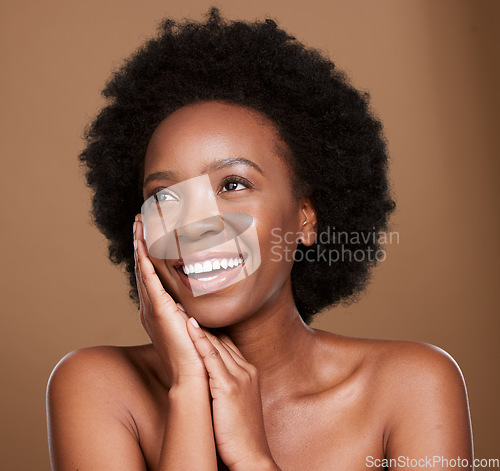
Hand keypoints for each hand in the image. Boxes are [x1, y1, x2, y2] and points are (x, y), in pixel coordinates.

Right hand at [133, 214, 206, 384]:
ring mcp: (152, 308)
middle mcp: (151, 308)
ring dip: (140, 245)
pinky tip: (142, 242)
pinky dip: (144, 259)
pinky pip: (148, 278)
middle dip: (141, 244)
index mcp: (159, 312)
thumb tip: (200, 304)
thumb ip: (193, 313)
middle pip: (143, 269)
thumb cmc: (197, 357)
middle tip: (139, 221)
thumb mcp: (194, 328)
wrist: (194, 378)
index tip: (149, 235)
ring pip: (143, 269)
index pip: (151, 277)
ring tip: (138, 223)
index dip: (148, 256)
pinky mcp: (159, 309)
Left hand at [186, 318, 277, 470]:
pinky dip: (200, 340)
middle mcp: (245, 370)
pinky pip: (212, 357)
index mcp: (247, 372)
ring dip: (197, 324)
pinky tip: (189, 327)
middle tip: (183, 303)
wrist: (252, 457)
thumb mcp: (237, 402)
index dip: (210, 329)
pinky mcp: (228, 387)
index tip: (194, 315)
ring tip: (181, 307)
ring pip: (215, 343)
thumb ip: (226, 385)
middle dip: (202, 321)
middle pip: (221, 338)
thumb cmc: (240, 434)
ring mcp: (238, 377)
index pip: (227, 343)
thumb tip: (209, 377)